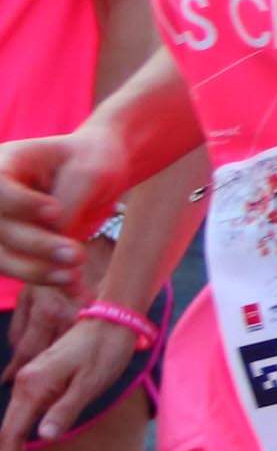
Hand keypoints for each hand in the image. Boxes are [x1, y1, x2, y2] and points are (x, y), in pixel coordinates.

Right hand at [0, 130, 124, 296]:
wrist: (94, 174)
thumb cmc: (90, 162)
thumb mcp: (88, 173)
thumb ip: (69, 203)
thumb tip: (56, 238)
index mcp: (4, 164)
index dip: (20, 204)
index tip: (55, 210)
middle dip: (36, 244)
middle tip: (77, 254)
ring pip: (1, 257)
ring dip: (36, 270)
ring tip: (74, 276)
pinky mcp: (11, 249)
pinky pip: (18, 269)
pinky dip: (45, 279)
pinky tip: (73, 288)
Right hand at [0, 309, 143, 450]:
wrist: (112, 321)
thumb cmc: (105, 351)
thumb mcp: (91, 383)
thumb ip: (65, 409)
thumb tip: (43, 437)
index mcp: (33, 386)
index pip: (12, 433)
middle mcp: (25, 385)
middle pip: (8, 434)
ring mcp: (30, 383)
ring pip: (14, 428)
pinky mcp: (39, 383)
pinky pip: (24, 418)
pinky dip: (22, 443)